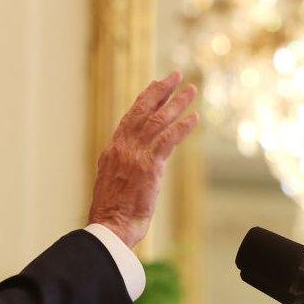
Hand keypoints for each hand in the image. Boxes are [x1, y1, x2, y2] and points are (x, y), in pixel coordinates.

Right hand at [88, 71, 199, 247]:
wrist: (109, 227)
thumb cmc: (111, 213)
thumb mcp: (111, 183)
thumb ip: (121, 168)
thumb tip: (129, 167)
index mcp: (112, 150)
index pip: (130, 117)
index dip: (144, 100)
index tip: (155, 87)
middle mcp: (122, 147)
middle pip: (143, 110)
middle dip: (160, 91)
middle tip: (175, 76)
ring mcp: (135, 155)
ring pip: (158, 121)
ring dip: (177, 103)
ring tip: (191, 90)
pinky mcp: (149, 166)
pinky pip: (169, 139)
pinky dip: (182, 127)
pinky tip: (194, 117)